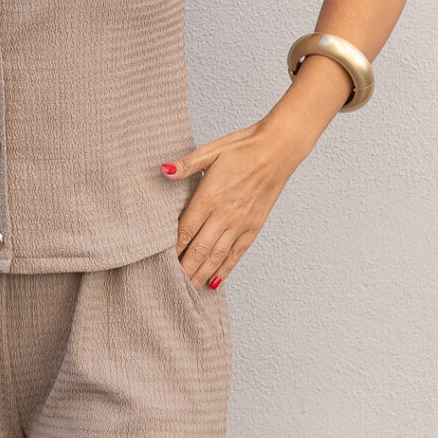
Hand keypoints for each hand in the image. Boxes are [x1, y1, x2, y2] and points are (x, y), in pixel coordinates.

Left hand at [160, 120, 301, 287]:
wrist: (279, 148)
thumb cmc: (244, 148)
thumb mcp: (211, 151)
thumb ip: (186, 165)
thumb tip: (163, 170)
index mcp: (210, 197)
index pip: (185, 231)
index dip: (172, 250)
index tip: (159, 263)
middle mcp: (225, 215)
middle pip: (199, 250)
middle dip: (184, 270)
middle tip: (169, 286)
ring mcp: (241, 224)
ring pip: (216, 257)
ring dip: (201, 275)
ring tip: (187, 290)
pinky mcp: (254, 227)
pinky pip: (237, 254)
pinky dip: (225, 269)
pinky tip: (215, 281)